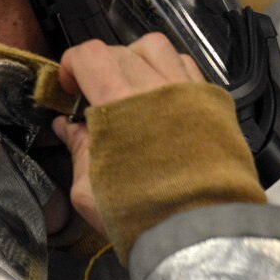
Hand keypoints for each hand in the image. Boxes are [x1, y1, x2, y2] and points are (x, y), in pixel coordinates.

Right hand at [52, 33, 203, 234]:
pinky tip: (161, 95)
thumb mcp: (89, 189)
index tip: (68, 87)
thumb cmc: (143, 215)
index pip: (89, 54)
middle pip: (118, 50)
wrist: (200, 232)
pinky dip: (167, 70)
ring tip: (130, 85)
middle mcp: (154, 88)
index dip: (71, 64)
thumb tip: (67, 126)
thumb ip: (78, 149)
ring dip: (134, 58)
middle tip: (94, 95)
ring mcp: (187, 91)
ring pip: (154, 47)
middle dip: (98, 67)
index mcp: (119, 105)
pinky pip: (184, 65)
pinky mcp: (211, 102)